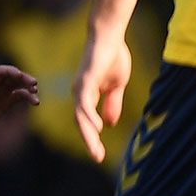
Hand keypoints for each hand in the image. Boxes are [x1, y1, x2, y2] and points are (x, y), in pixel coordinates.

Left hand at [0, 64, 39, 131]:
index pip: (1, 72)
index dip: (11, 71)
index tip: (20, 75)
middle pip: (13, 77)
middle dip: (24, 79)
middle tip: (34, 84)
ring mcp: (1, 94)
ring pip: (18, 86)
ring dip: (28, 89)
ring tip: (36, 96)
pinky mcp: (4, 104)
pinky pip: (19, 97)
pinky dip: (28, 98)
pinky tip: (35, 102)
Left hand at [73, 33, 133, 161]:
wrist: (110, 37)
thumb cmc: (112, 58)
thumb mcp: (116, 86)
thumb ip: (112, 103)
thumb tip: (109, 124)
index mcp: (87, 96)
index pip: (87, 122)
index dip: (92, 138)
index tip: (100, 155)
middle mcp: (80, 94)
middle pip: (82, 122)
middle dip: (90, 141)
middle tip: (97, 158)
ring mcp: (81, 87)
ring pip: (81, 115)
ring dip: (89, 133)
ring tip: (95, 149)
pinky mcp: (86, 79)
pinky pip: (85, 101)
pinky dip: (90, 115)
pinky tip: (96, 127)